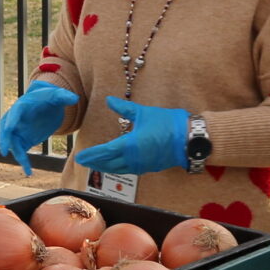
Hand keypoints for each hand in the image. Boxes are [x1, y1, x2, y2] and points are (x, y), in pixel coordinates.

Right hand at [0, 82, 78, 171]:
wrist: (47, 106)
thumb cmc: (49, 99)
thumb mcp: (57, 96)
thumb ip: (64, 96)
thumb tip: (74, 98)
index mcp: (23, 105)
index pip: (15, 112)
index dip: (11, 120)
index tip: (9, 128)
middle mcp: (16, 119)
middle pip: (6, 129)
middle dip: (5, 140)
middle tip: (4, 150)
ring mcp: (18, 131)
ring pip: (13, 144)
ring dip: (17, 155)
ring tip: (26, 168)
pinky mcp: (23, 140)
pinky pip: (20, 152)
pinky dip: (23, 162)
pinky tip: (29, 172)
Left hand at [73, 96, 191, 177]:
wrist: (189, 139)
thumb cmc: (166, 123)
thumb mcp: (143, 113)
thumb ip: (124, 108)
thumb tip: (109, 100)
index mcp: (128, 146)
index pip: (104, 152)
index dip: (91, 154)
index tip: (79, 156)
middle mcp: (132, 159)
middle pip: (108, 163)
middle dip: (95, 162)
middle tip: (83, 161)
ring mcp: (141, 165)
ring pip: (118, 169)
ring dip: (105, 166)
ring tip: (96, 164)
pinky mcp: (149, 168)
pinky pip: (128, 170)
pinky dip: (118, 168)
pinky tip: (116, 165)